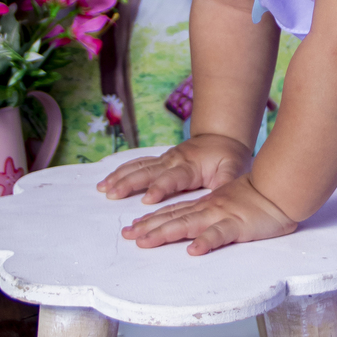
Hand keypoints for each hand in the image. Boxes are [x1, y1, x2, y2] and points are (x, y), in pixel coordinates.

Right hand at [97, 133, 252, 206]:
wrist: (222, 137)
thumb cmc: (229, 157)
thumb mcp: (233, 169)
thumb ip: (226, 182)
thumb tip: (222, 196)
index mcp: (190, 166)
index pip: (172, 178)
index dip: (160, 188)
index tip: (147, 199)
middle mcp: (173, 161)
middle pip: (148, 172)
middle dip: (129, 183)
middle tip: (112, 194)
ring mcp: (164, 159)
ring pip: (138, 167)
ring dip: (120, 177)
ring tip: (103, 189)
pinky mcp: (160, 160)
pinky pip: (137, 164)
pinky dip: (121, 171)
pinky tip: (107, 181)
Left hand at [120, 173, 296, 255]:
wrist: (280, 188)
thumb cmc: (259, 197)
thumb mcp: (230, 203)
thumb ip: (214, 213)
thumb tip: (197, 229)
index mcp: (207, 204)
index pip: (175, 212)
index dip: (153, 219)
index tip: (134, 228)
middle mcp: (208, 208)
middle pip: (173, 218)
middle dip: (148, 227)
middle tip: (127, 236)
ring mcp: (221, 215)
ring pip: (187, 224)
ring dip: (165, 232)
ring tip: (146, 242)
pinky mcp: (238, 225)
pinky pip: (219, 234)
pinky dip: (205, 242)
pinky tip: (193, 250)